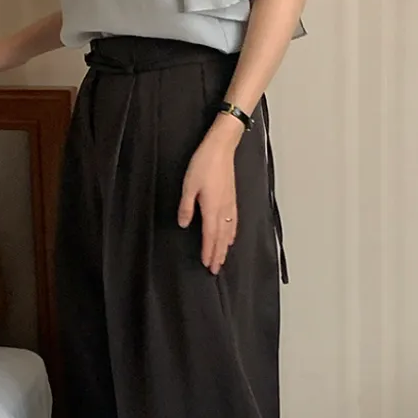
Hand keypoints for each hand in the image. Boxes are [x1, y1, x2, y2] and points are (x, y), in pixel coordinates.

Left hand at [178, 120, 240, 275]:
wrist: (221, 148)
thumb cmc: (204, 164)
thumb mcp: (188, 186)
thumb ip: (186, 207)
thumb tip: (183, 224)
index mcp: (211, 208)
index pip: (209, 236)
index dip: (208, 251)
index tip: (207, 264)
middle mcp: (223, 209)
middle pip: (221, 238)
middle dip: (218, 254)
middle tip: (215, 269)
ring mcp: (229, 204)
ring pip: (228, 231)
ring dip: (225, 247)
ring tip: (222, 259)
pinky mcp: (232, 198)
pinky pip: (233, 221)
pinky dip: (232, 233)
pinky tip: (232, 238)